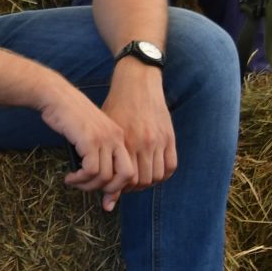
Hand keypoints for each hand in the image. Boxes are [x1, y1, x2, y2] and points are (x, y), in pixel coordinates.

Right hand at [37, 80, 136, 210]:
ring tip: (74, 182)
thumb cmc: (69, 116)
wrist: (56, 96)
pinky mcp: (90, 140)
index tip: (102, 192)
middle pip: (126, 176)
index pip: (130, 169)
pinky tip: (69, 177)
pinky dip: (79, 179)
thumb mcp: (90, 133)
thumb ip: (96, 152)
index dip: (118, 185)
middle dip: (109, 190)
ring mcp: (104, 139)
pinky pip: (90, 171)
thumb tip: (96, 178)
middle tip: (89, 188)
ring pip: (105, 177)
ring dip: (87, 185)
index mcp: (119, 136)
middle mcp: (116, 138)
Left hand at [104, 61, 176, 190]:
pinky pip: (171, 166)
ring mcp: (158, 140)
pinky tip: (153, 171)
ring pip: (157, 176)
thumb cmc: (116, 106)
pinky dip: (163, 174)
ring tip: (139, 178)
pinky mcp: (170, 137)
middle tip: (126, 184)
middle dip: (133, 187)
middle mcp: (143, 143)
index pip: (124, 179)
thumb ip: (105, 155)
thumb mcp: (106, 128)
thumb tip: (100, 178)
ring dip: (148, 182)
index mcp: (124, 142)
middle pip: (142, 181)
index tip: (114, 185)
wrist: (137, 83)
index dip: (119, 187)